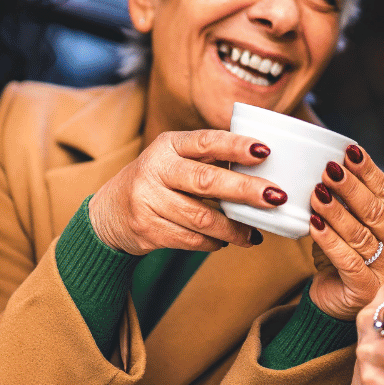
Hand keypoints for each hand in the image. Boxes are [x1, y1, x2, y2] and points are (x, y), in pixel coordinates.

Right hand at [89, 129, 288, 254]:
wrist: (108, 213)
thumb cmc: (157, 181)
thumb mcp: (174, 159)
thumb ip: (208, 160)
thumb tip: (263, 169)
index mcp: (168, 145)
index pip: (206, 141)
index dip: (236, 146)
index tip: (265, 152)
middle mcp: (155, 169)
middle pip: (207, 180)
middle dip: (245, 190)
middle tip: (275, 197)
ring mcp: (148, 200)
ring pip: (202, 218)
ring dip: (234, 228)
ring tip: (253, 233)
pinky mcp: (147, 229)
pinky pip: (190, 240)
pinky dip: (213, 243)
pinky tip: (225, 241)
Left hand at [308, 145, 383, 319]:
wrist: (342, 303)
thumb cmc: (351, 256)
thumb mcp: (360, 225)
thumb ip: (355, 201)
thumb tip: (333, 163)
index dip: (369, 171)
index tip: (349, 151)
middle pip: (376, 212)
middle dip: (351, 188)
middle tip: (329, 169)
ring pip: (360, 235)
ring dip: (336, 211)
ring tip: (317, 192)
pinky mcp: (365, 290)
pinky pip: (347, 261)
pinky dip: (329, 240)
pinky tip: (314, 223)